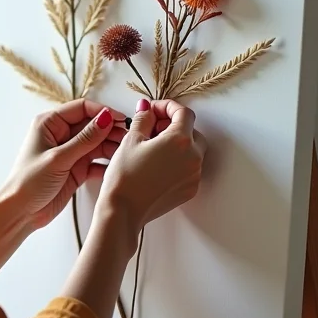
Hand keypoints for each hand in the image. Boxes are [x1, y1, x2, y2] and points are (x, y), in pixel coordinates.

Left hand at [0, 101, 126, 231]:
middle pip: (92, 125)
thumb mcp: (59, 158)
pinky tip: (119, 166)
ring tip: (127, 151)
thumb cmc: (29, 181)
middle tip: (130, 138)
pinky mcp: (76, 170)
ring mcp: (69, 153)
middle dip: (111, 130)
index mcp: (50, 124)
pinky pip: (96, 162)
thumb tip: (106, 117)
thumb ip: (85, 139)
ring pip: (96, 144)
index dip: (102, 112)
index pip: (81, 108)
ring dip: (111, 146)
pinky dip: (107, 163)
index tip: (122, 119)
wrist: (20, 212)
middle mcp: (60, 135)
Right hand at [96, 98, 206, 235]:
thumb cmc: (124, 176)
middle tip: (152, 128)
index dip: (168, 107)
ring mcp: (194, 175)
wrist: (124, 210)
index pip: (184, 113)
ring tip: (152, 147)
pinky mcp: (190, 190)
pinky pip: (189, 168)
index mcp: (180, 140)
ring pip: (193, 151)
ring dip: (177, 144)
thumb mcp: (130, 140)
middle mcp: (193, 157)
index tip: (154, 109)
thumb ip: (143, 119)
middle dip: (174, 125)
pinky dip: (178, 162)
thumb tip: (147, 108)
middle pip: (192, 131)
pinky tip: (156, 165)